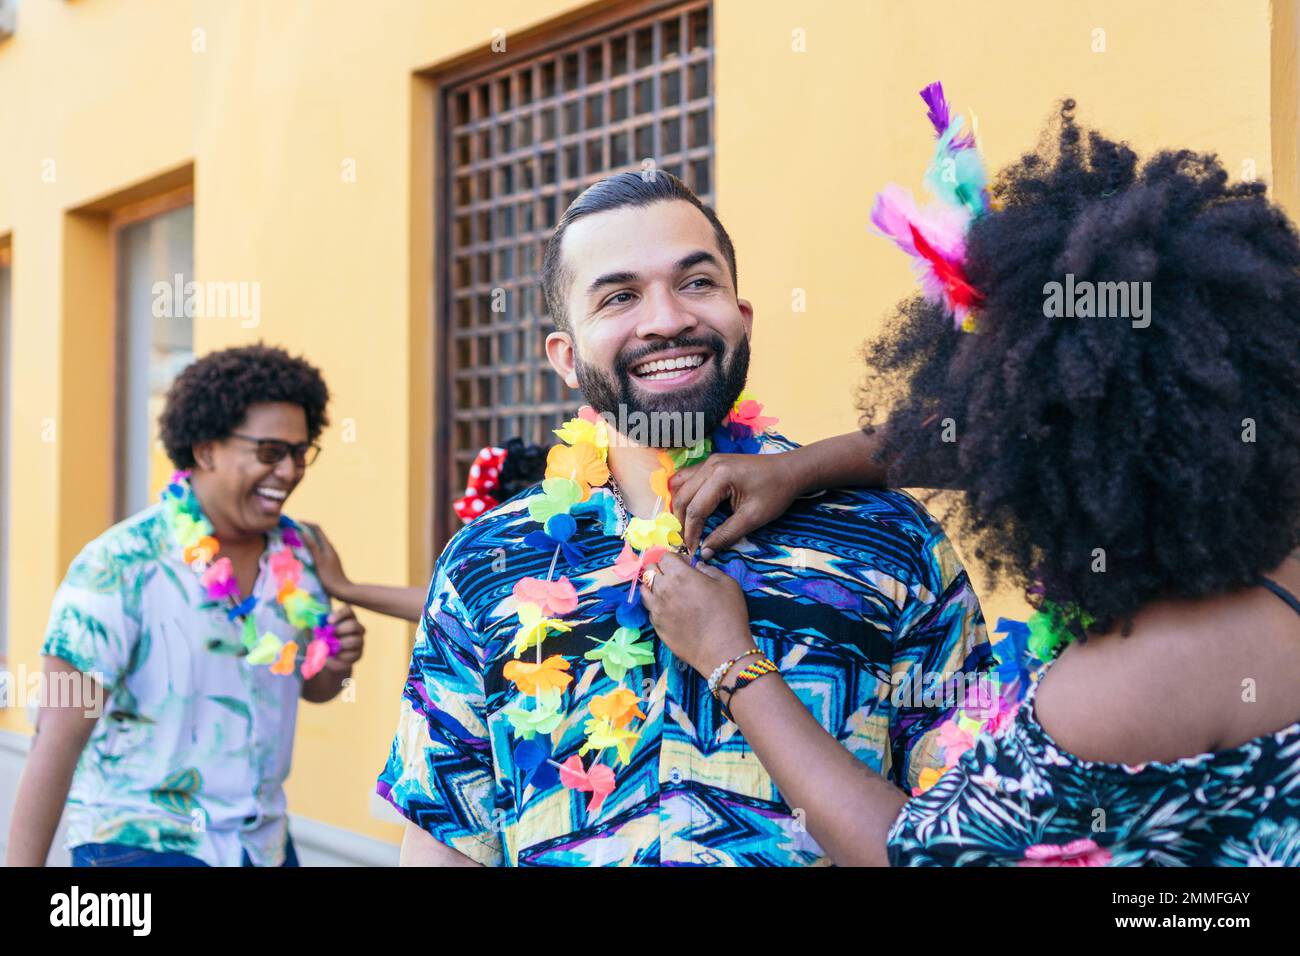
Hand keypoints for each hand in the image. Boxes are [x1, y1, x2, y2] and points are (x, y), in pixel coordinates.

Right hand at [300, 521, 352, 601]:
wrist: (343, 590)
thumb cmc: (330, 577)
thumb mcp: (319, 561)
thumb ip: (312, 547)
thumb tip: (304, 532)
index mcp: (328, 546)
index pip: (317, 529)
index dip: (306, 523)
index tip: (295, 523)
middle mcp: (329, 548)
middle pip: (316, 534)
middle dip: (305, 530)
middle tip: (291, 532)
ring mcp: (329, 555)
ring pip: (316, 543)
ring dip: (306, 540)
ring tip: (293, 542)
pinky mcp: (328, 562)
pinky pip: (317, 551)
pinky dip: (308, 549)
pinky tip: (302, 555)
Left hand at [323, 603, 363, 673]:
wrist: (329, 656)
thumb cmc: (324, 639)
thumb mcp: (320, 633)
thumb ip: (319, 630)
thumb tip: (318, 630)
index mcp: (347, 618)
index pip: (348, 611)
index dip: (339, 614)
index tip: (328, 620)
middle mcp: (357, 628)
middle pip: (353, 625)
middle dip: (340, 630)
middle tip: (329, 635)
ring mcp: (359, 641)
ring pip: (355, 640)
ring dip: (340, 644)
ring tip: (330, 648)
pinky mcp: (358, 654)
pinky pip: (352, 655)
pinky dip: (340, 657)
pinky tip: (332, 657)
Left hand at [639, 552, 754, 678]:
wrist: (722, 651)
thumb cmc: (729, 614)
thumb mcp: (727, 583)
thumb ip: (709, 570)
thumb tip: (697, 566)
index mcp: (679, 575)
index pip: (665, 557)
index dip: (675, 559)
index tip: (686, 566)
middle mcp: (662, 589)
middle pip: (649, 570)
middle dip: (661, 569)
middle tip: (675, 577)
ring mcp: (656, 609)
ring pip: (644, 590)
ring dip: (654, 586)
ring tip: (668, 593)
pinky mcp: (656, 626)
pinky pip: (650, 609)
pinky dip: (656, 605)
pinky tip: (670, 610)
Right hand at [670, 450, 811, 559]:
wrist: (790, 470)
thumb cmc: (776, 493)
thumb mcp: (753, 517)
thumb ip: (726, 535)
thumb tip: (705, 552)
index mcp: (720, 476)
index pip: (695, 509)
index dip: (691, 533)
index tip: (692, 551)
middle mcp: (709, 465)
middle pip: (682, 497)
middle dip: (681, 522)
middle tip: (687, 542)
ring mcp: (709, 461)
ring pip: (681, 486)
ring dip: (680, 508)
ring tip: (686, 528)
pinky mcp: (712, 463)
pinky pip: (688, 478)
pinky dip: (684, 494)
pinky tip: (688, 510)